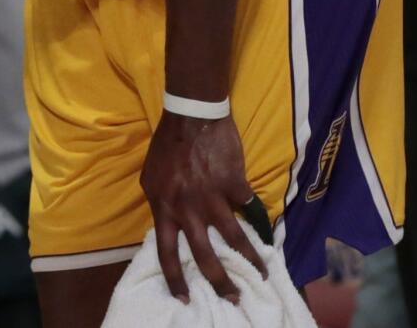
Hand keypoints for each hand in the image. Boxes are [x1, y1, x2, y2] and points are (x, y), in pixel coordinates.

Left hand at [140, 111, 266, 303]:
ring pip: (235, 239)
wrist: (191, 117)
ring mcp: (213, 198)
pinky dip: (257, 219)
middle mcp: (187, 208)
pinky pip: (249, 209)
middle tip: (233, 298)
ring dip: (250, 259)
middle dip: (219, 282)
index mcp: (163, 207)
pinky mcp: (236, 186)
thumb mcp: (151, 178)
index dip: (175, 278)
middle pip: (204, 255)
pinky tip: (265, 230)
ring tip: (260, 273)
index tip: (184, 299)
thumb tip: (170, 227)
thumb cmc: (167, 146)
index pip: (166, 252)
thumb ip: (160, 204)